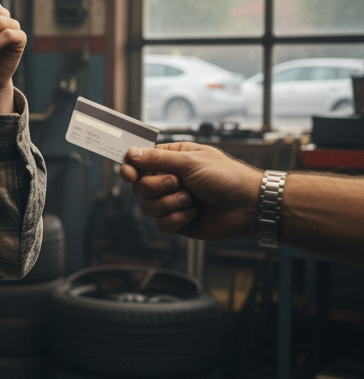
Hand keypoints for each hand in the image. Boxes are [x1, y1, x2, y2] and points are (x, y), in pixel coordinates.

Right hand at [120, 142, 260, 241]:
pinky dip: (177, 218)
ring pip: (148, 207)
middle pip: (139, 187)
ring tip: (191, 200)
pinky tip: (193, 214)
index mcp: (172, 160)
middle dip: (156, 187)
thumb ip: (157, 159)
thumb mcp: (190, 162)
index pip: (139, 162)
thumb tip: (131, 154)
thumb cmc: (226, 177)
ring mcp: (173, 202)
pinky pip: (161, 224)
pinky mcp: (178, 222)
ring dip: (169, 204)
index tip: (128, 173)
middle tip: (177, 183)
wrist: (249, 206)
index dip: (130, 168)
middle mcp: (170, 180)